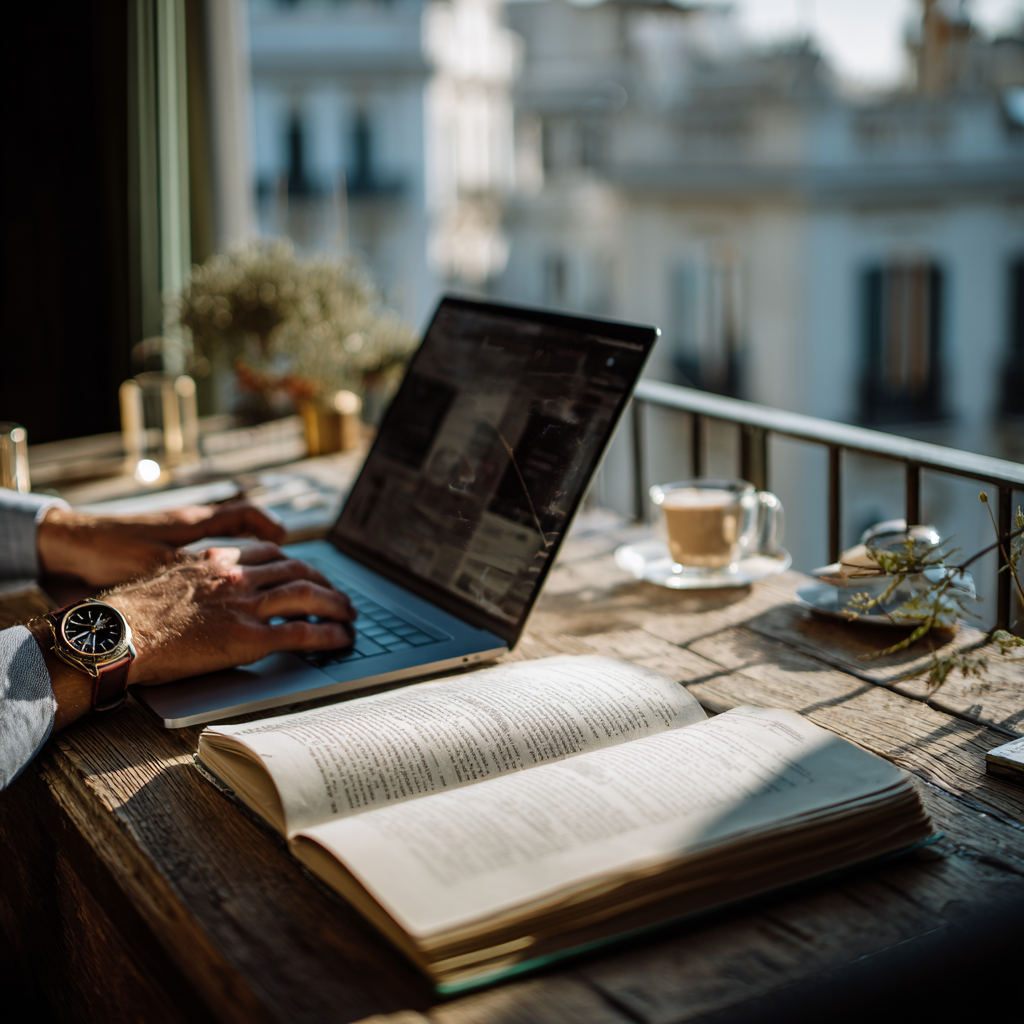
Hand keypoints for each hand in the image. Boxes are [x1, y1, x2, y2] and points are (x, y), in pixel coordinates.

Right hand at [30, 543, 355, 728]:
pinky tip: (341, 639)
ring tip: (349, 616)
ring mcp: (245, 606)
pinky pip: (301, 632)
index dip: (297, 564)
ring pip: (307, 596)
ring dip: (336, 605)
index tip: (309, 572)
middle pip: (298, 570)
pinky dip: (327, 634)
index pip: (271, 554)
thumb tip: (207, 596)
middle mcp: (237, 577)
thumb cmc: (129, 615)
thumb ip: (197, 581)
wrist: (116, 634)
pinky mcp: (247, 638)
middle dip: (325, 582)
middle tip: (339, 596)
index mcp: (218, 560)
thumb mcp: (167, 580)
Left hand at [36, 499, 285, 586]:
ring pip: (221, 539)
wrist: (67, 547)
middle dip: (264, 540)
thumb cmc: (108, 549)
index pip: (245, 512)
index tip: (284, 541)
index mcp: (194, 520)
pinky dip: (218, 565)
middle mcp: (188, 525)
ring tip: (259, 574)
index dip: (269, 525)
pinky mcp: (160, 552)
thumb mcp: (159, 561)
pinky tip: (217, 586)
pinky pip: (202, 554)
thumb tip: (236, 581)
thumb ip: (198, 568)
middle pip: (239, 522)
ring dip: (243, 553)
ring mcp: (175, 537)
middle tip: (282, 561)